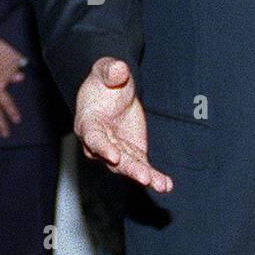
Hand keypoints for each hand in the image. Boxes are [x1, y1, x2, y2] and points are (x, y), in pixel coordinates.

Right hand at [76, 56, 171, 192]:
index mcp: (88, 124)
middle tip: (143, 176)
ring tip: (160, 185)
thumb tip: (119, 69)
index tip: (113, 156)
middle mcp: (100, 143)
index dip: (101, 147)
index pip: (93, 138)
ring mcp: (117, 151)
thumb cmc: (104, 81)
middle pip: (112, 159)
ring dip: (144, 176)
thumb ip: (110, 70)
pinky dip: (154, 177)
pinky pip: (143, 168)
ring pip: (129, 167)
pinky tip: (166, 185)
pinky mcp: (132, 154)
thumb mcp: (105, 70)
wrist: (114, 91)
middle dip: (128, 168)